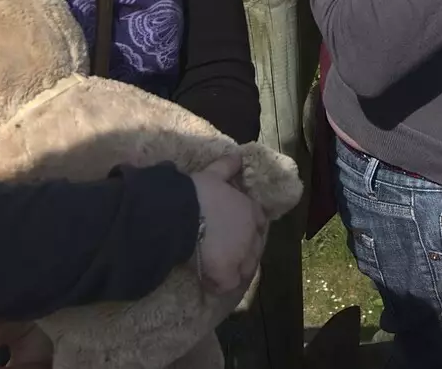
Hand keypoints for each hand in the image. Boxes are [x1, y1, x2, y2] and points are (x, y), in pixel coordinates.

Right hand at [190, 154, 265, 295]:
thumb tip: (237, 155)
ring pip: (244, 269)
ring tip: (218, 269)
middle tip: (225, 254)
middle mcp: (252, 235)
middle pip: (255, 250)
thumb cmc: (197, 192)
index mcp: (251, 211)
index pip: (260, 224)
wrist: (181, 213)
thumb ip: (227, 166)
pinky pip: (226, 285)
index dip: (250, 229)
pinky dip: (217, 284)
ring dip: (234, 270)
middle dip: (244, 253)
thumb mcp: (213, 173)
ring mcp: (241, 256)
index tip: (236, 232)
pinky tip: (207, 281)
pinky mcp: (227, 274)